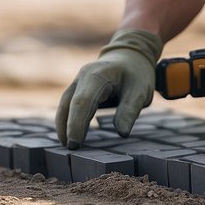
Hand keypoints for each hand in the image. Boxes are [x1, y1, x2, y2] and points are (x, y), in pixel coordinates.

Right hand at [55, 29, 162, 147]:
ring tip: (67, 146)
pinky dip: (68, 119)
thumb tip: (121, 133)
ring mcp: (78, 81)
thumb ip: (130, 110)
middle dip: (66, 127)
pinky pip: (69, 104)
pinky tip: (70, 134)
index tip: (74, 143)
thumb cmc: (136, 73)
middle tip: (70, 149)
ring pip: (65, 104)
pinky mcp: (78, 88)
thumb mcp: (140, 91)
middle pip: (69, 103)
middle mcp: (83, 77)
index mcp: (97, 75)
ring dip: (64, 124)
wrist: (131, 55)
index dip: (76, 124)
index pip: (82, 102)